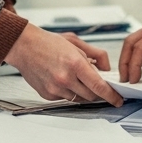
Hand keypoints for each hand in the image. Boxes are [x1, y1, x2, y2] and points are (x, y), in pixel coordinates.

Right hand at [4, 25, 123, 105]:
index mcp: (75, 63)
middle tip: (96, 82)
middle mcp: (65, 78)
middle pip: (91, 95)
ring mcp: (55, 88)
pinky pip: (65, 98)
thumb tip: (107, 68)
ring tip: (74, 76)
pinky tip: (62, 79)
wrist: (23, 46)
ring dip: (82, 91)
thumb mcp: (76, 42)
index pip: (99, 86)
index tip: (118, 100)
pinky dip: (69, 91)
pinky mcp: (47, 95)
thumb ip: (96, 54)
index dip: (111, 95)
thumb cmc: (48, 42)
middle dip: (97, 91)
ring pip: (79, 98)